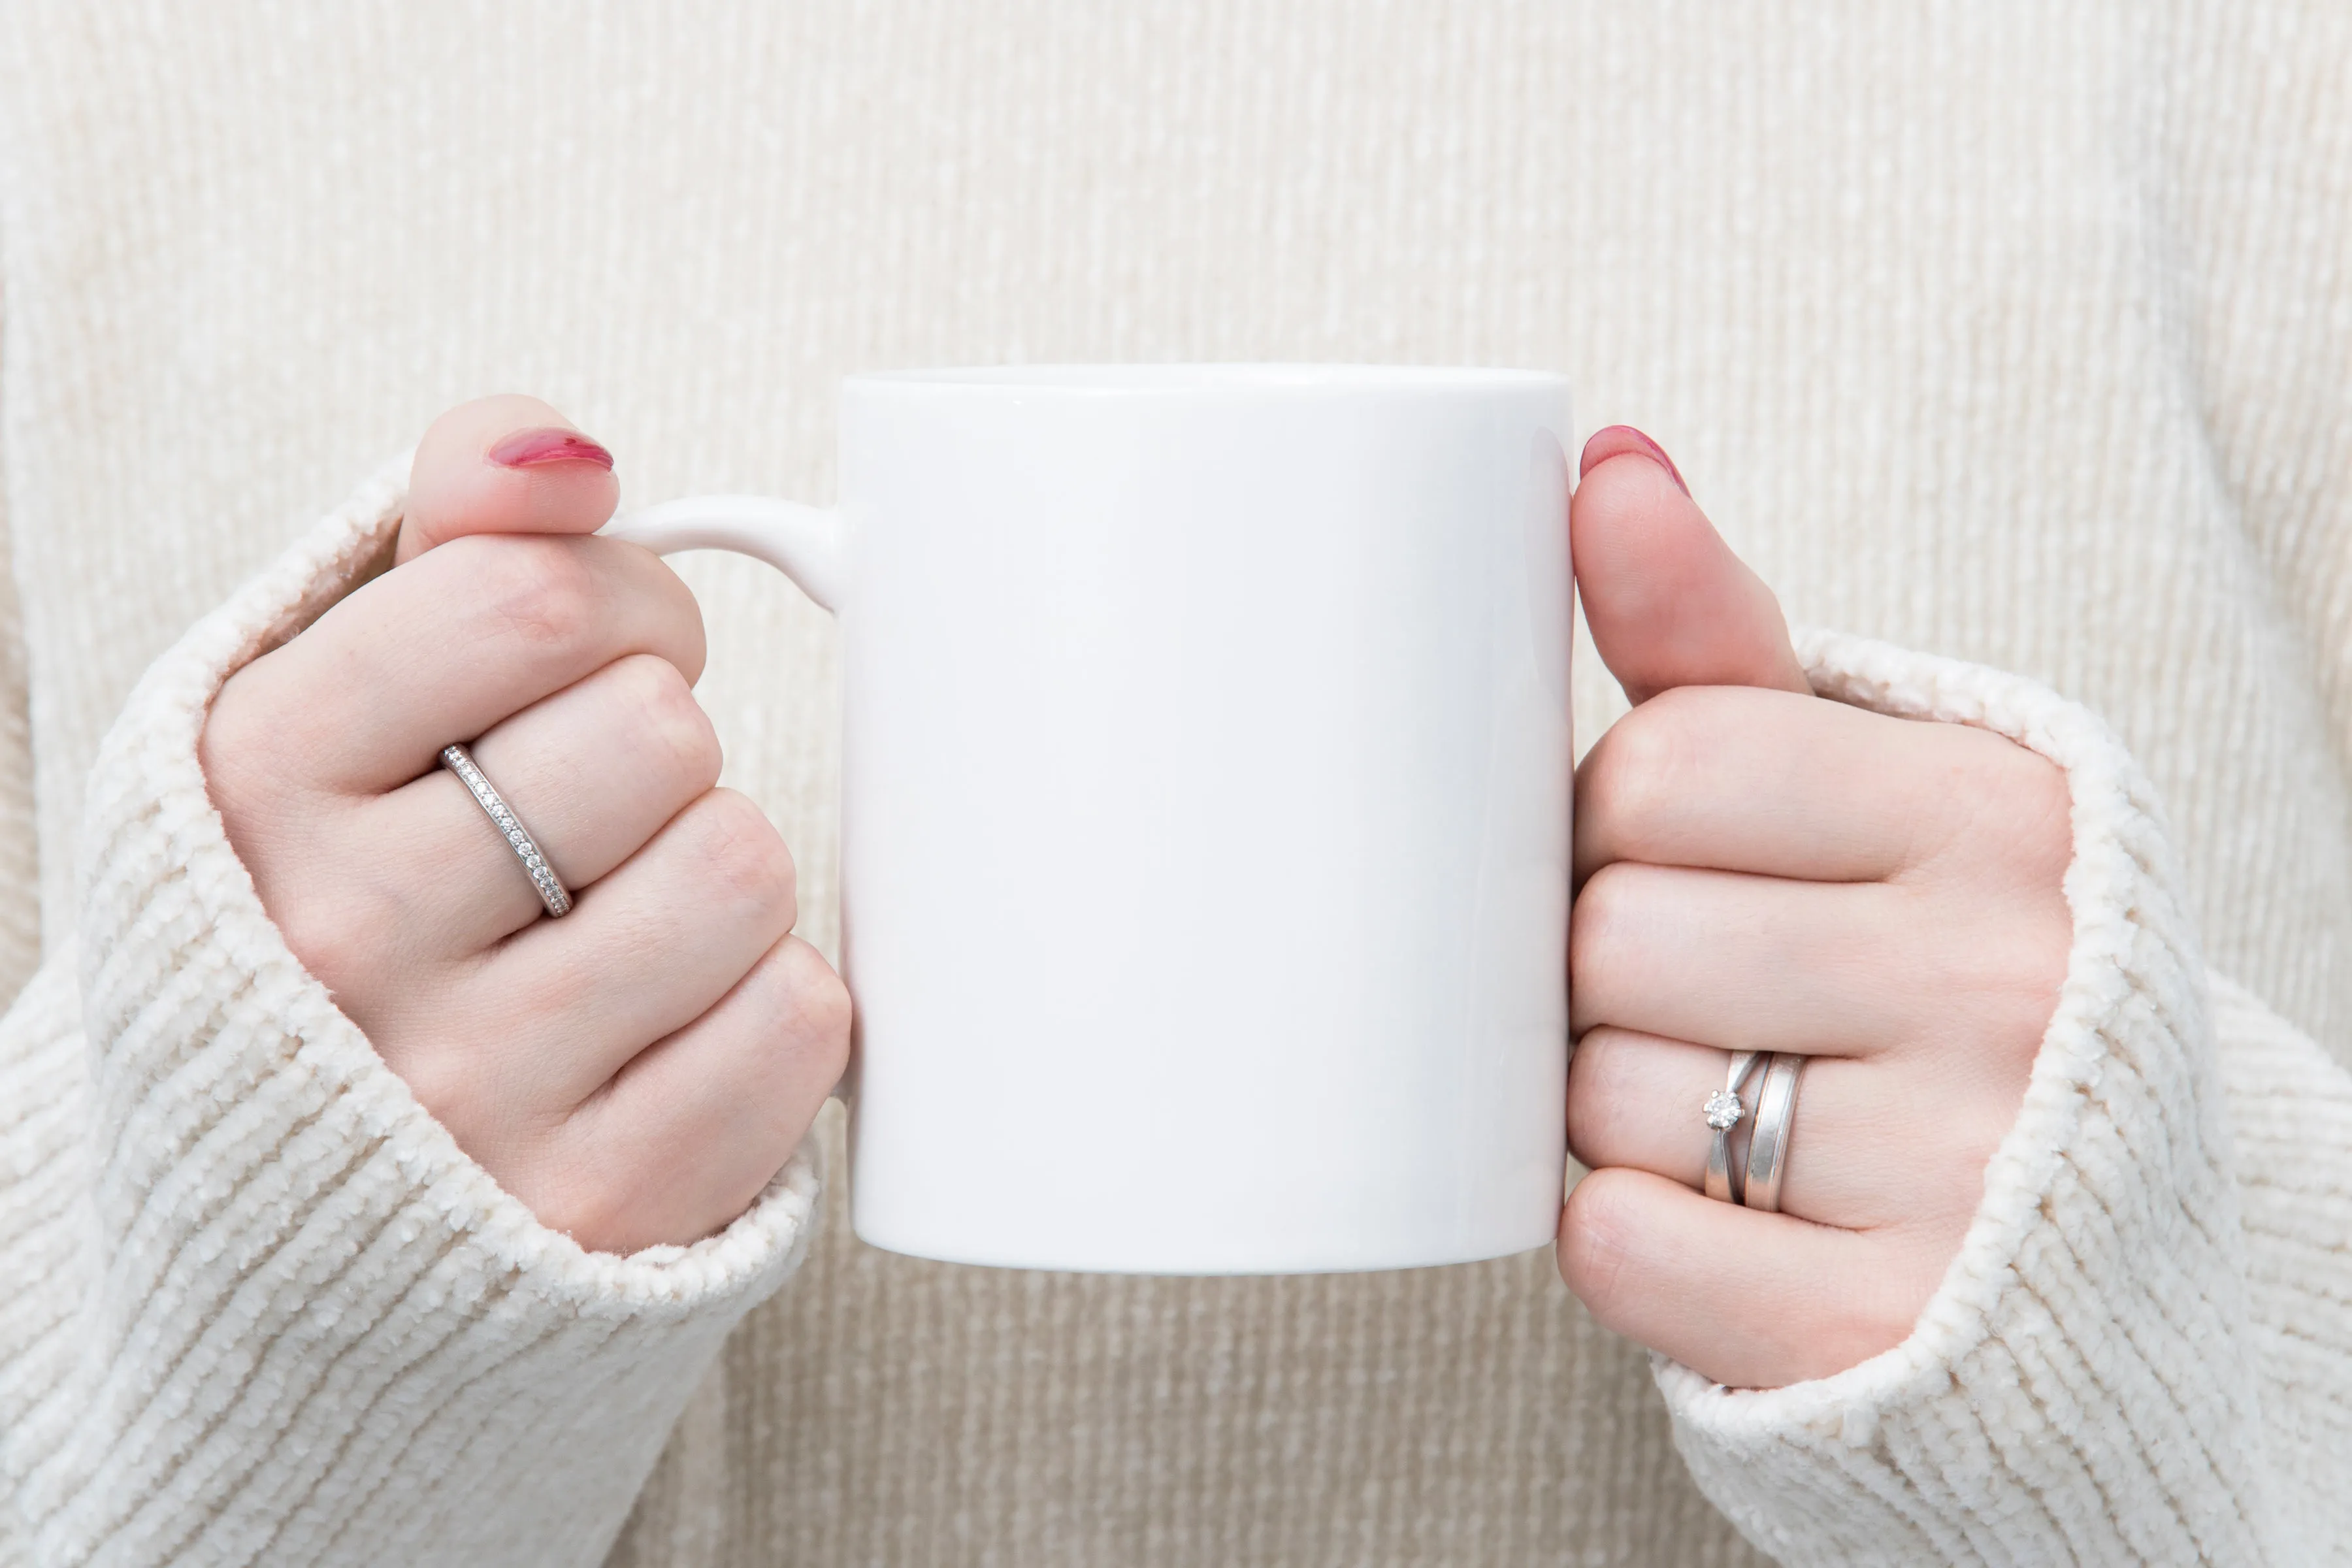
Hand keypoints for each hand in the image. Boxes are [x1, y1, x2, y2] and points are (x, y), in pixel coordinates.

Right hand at [202, 395, 849, 1253]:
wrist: (310, 1189)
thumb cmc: (357, 892)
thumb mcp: (342, 697)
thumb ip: (452, 535)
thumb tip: (567, 451)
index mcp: (262, 779)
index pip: (533, 600)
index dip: (619, 605)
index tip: (593, 657)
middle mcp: (342, 938)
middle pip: (658, 733)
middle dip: (661, 750)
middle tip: (600, 812)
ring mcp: (469, 1093)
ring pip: (743, 867)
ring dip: (721, 878)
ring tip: (625, 922)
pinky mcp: (599, 1209)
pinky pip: (798, 1024)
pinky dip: (773, 1007)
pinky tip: (674, 1026)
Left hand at [1556, 427, 2071, 1388]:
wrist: (2086, 1240)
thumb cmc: (1933, 967)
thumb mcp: (1866, 785)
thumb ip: (1720, 634)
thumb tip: (1605, 461)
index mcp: (2004, 816)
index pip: (1662, 764)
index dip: (1612, 819)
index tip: (1670, 859)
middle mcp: (2012, 986)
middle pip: (1609, 934)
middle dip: (1600, 968)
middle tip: (1688, 995)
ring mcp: (1966, 1176)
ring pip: (1596, 1093)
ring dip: (1605, 1100)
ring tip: (1715, 1098)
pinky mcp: (1888, 1338)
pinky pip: (1616, 1245)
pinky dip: (1620, 1229)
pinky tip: (1713, 1208)